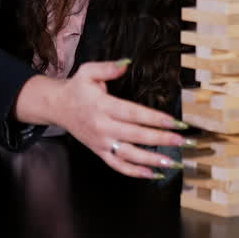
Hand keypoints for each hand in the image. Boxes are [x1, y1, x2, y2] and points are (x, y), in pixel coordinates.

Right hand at [15, 59, 186, 178]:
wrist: (56, 106)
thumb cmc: (76, 88)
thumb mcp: (88, 71)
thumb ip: (108, 68)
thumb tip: (127, 63)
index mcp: (102, 106)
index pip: (133, 114)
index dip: (155, 118)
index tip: (174, 122)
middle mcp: (103, 127)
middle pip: (136, 135)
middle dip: (161, 139)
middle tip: (182, 141)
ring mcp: (101, 142)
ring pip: (129, 155)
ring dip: (152, 160)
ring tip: (172, 163)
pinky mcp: (99, 151)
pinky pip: (118, 165)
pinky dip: (134, 172)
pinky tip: (152, 175)